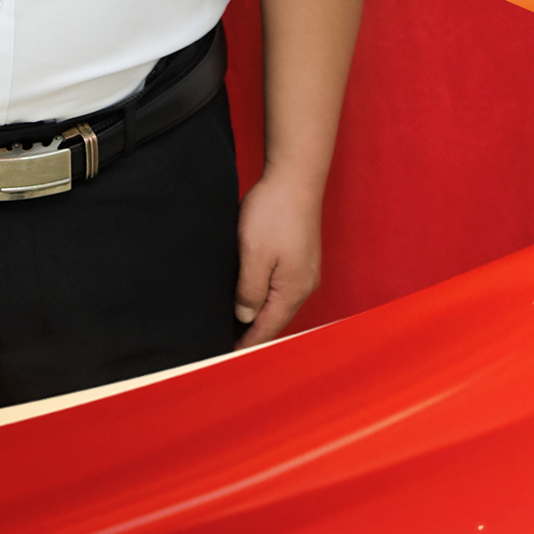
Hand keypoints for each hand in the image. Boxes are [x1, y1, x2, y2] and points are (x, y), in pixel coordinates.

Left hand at [234, 171, 322, 347]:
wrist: (295, 178)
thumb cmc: (274, 213)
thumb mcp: (253, 255)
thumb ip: (249, 291)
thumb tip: (244, 317)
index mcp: (293, 289)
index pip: (267, 327)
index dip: (247, 343)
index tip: (227, 355)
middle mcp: (304, 284)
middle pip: (276, 318)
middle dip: (253, 332)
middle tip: (228, 344)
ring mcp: (305, 270)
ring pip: (279, 303)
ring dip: (259, 314)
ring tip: (237, 324)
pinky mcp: (301, 257)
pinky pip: (282, 287)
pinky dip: (266, 297)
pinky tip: (252, 295)